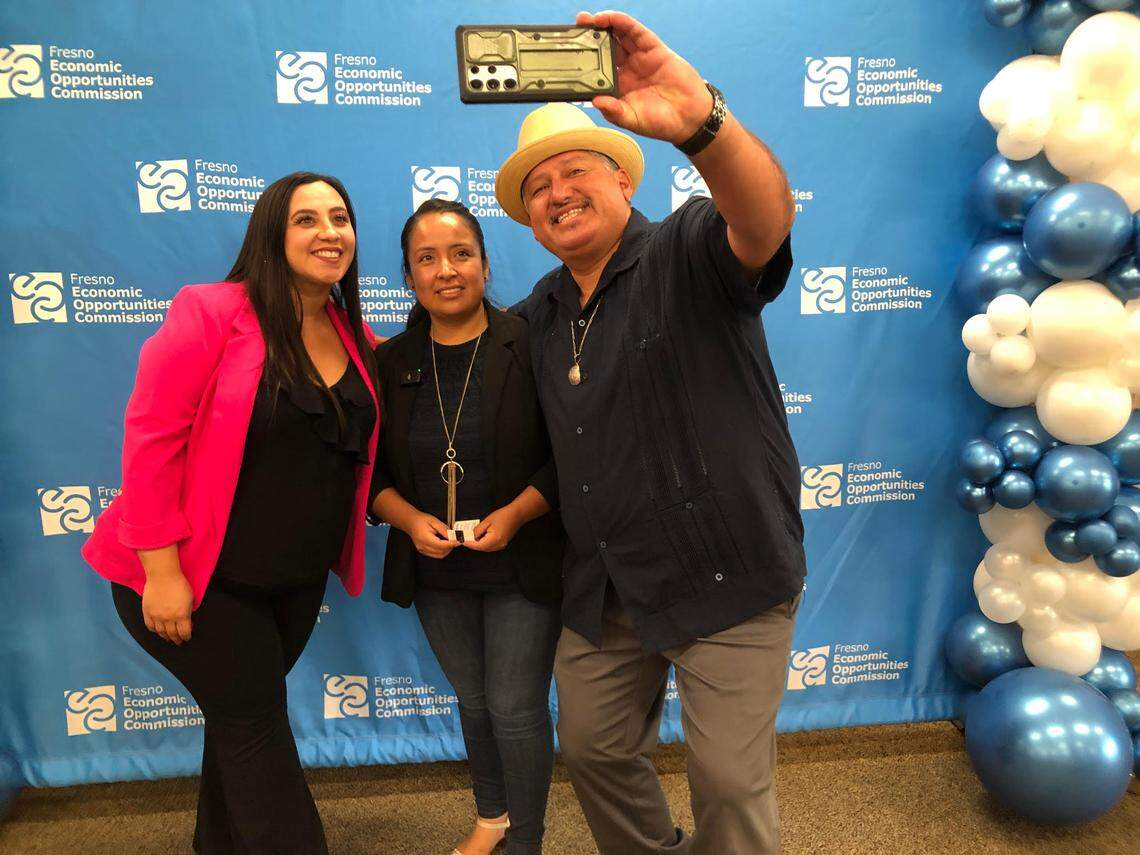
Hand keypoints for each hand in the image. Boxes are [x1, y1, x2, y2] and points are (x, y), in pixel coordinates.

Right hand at [141, 571, 193, 644]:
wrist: (163, 576)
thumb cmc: (179, 584)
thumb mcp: (190, 598)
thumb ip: (188, 611)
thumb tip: (187, 619)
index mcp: (182, 615)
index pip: (184, 632)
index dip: (186, 637)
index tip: (187, 638)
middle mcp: (168, 618)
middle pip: (172, 634)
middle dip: (176, 639)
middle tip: (178, 642)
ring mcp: (156, 616)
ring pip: (161, 632)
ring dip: (165, 637)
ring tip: (168, 638)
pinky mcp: (147, 612)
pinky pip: (150, 626)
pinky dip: (154, 630)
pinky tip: (157, 631)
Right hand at [407, 512, 454, 558]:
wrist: (411, 522)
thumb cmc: (421, 520)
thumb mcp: (434, 521)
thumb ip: (444, 529)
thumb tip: (453, 536)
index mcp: (425, 538)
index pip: (441, 545)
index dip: (451, 544)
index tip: (458, 541)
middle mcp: (423, 546)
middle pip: (441, 552)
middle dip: (450, 547)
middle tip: (456, 540)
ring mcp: (422, 550)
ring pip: (439, 555)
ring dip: (447, 550)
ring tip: (450, 542)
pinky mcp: (423, 551)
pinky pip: (435, 555)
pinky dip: (442, 551)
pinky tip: (444, 544)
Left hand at [464, 506, 522, 551]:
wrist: (516, 514)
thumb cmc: (504, 515)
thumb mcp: (487, 521)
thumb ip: (477, 530)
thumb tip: (470, 536)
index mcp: (494, 539)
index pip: (478, 545)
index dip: (469, 544)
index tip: (461, 541)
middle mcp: (498, 545)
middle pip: (481, 548)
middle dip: (472, 544)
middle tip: (464, 539)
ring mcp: (501, 545)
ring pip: (485, 548)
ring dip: (478, 544)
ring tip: (470, 538)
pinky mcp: (502, 544)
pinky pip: (490, 546)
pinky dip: (484, 543)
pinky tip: (480, 538)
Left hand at [578, 10, 713, 144]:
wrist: (690, 118)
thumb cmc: (660, 123)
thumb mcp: (632, 120)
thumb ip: (614, 111)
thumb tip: (595, 101)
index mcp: (618, 87)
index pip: (597, 69)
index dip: (584, 59)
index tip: (569, 54)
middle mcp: (627, 69)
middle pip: (604, 48)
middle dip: (590, 37)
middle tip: (575, 28)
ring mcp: (640, 57)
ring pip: (618, 36)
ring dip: (603, 25)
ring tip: (587, 20)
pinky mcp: (654, 48)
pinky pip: (635, 31)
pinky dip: (622, 22)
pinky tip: (609, 18)